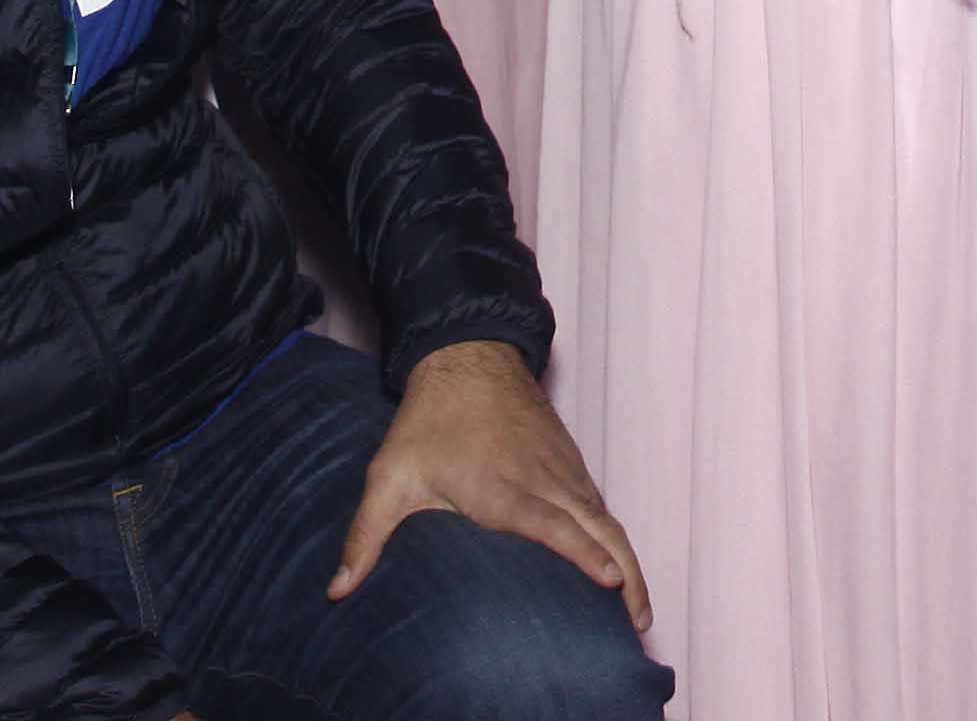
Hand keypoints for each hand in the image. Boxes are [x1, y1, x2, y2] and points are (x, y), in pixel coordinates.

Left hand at [330, 338, 644, 639]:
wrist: (469, 354)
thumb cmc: (428, 420)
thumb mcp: (389, 477)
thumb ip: (366, 537)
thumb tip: (337, 591)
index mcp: (500, 487)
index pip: (551, 525)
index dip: (583, 554)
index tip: (612, 584)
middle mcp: (541, 479)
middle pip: (596, 530)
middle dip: (625, 576)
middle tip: (640, 622)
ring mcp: (562, 469)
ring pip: (605, 518)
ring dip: (628, 560)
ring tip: (639, 608)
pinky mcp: (569, 462)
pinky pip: (600, 505)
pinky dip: (616, 537)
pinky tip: (622, 564)